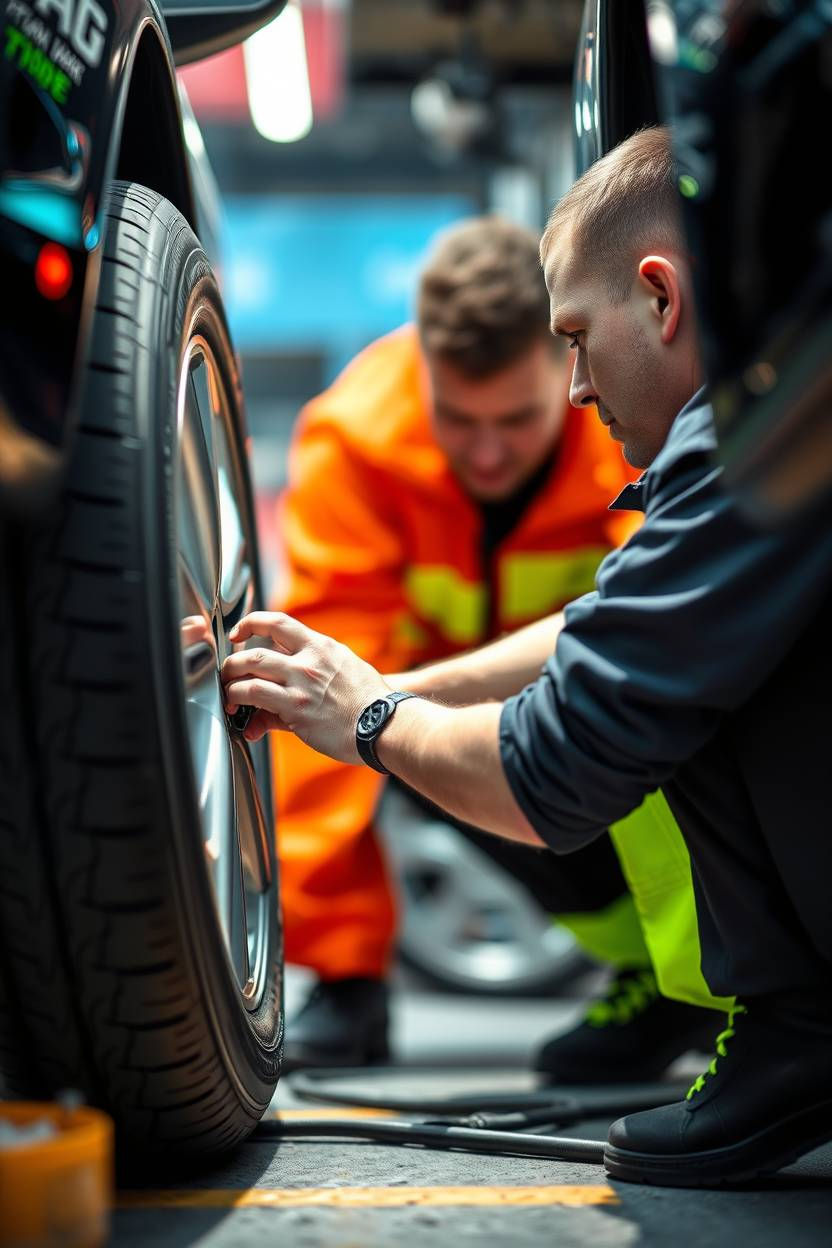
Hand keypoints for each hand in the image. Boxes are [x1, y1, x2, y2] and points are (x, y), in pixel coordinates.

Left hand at [220, 611, 389, 761]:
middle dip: (233, 663)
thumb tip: (290, 691)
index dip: (251, 623)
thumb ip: (308, 680)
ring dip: (231, 683)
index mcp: (321, 647)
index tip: (238, 634)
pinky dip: (240, 702)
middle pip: (255, 650)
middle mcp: (309, 660)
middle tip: (229, 676)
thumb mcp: (341, 676)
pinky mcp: (297, 708)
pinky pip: (255, 697)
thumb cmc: (369, 704)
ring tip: (230, 697)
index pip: (278, 622)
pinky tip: (241, 716)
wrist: (386, 724)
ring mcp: (302, 683)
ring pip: (250, 669)